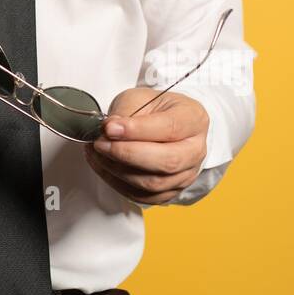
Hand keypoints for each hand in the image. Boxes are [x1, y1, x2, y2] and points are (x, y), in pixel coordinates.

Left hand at [84, 87, 209, 204]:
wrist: (164, 123)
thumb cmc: (155, 108)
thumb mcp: (140, 97)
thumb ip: (126, 112)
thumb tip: (109, 130)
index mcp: (193, 119)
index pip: (170, 128)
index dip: (137, 130)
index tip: (110, 128)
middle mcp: (195, 150)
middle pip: (167, 162)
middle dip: (126, 154)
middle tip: (101, 143)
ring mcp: (186, 175)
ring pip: (153, 183)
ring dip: (118, 169)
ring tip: (98, 152)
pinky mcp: (170, 192)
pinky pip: (143, 196)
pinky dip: (117, 183)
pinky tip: (103, 165)